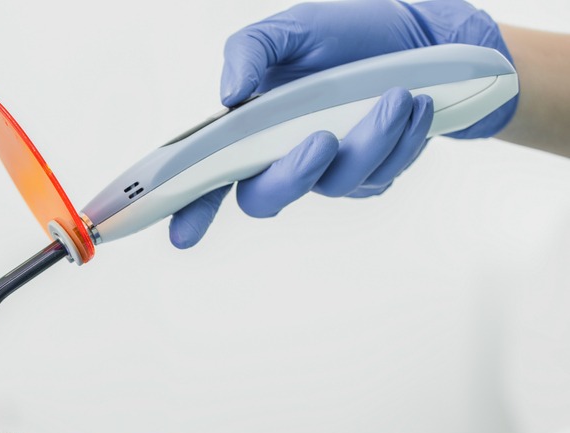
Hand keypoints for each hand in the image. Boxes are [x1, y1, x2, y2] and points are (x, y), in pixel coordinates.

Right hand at [169, 0, 515, 248]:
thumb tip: (230, 94)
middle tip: (323, 138)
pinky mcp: (370, 176)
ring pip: (336, 184)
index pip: (206, 178)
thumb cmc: (346, 33)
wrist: (419, 37)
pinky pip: (381, 176)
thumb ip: (250, 50)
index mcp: (248, 130)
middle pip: (263, 199)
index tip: (183, 234)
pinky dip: (402, 139)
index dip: (191, 210)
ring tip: (397, 97)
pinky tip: (415, 106)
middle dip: (293, 175)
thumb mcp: (292, 29)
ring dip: (370, 141)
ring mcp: (326, 172)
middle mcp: (280, 158)